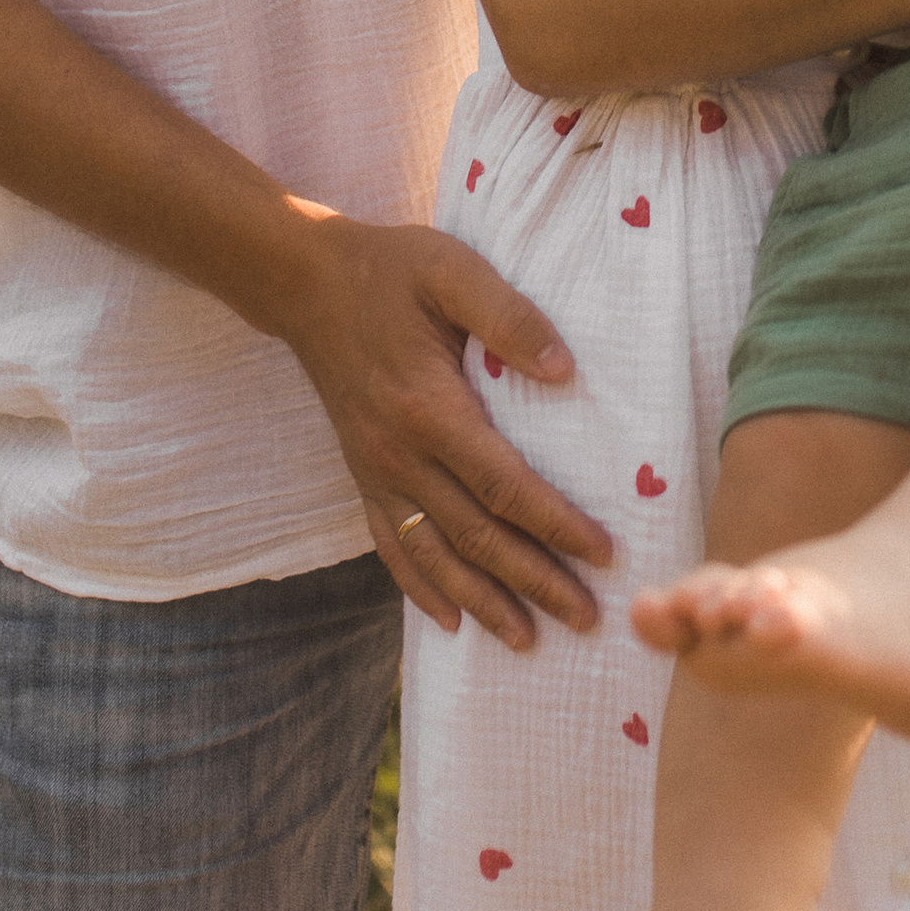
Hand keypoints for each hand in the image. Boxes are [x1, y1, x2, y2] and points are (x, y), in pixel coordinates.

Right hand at [275, 214, 613, 648]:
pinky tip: (448, 619)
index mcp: (429, 408)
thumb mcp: (453, 271)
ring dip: (483, 601)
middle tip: (587, 618)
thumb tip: (565, 371)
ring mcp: (376, 472)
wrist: (306, 283)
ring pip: (435, 555)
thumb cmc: (391, 271)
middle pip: (476, 536)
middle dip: (534, 581)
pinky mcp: (362, 476)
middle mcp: (399, 455)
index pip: (504, 485)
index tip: (603, 552)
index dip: (556, 523)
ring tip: (529, 640)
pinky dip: (420, 588)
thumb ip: (509, 316)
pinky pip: (390, 546)